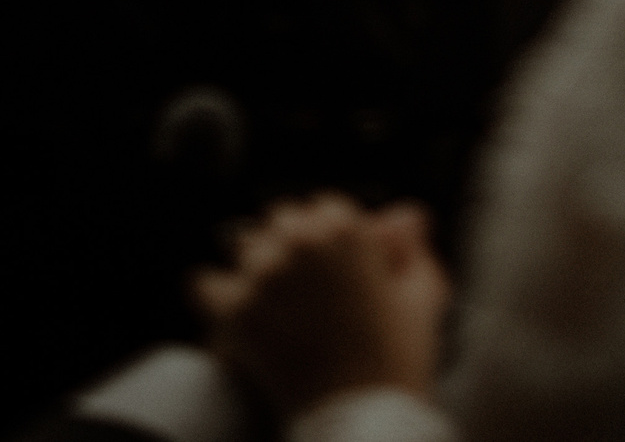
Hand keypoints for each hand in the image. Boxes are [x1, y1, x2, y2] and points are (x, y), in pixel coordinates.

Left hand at [193, 193, 450, 417]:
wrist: (362, 417)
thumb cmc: (395, 360)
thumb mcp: (421, 297)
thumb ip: (414, 247)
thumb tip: (406, 214)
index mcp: (347, 230)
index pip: (323, 206)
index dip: (330, 237)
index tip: (332, 265)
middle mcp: (302, 242)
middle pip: (281, 220)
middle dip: (290, 247)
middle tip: (304, 288)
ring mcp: (265, 275)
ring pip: (244, 247)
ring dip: (256, 269)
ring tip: (276, 306)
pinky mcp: (235, 310)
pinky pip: (203, 283)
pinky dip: (215, 296)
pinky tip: (236, 314)